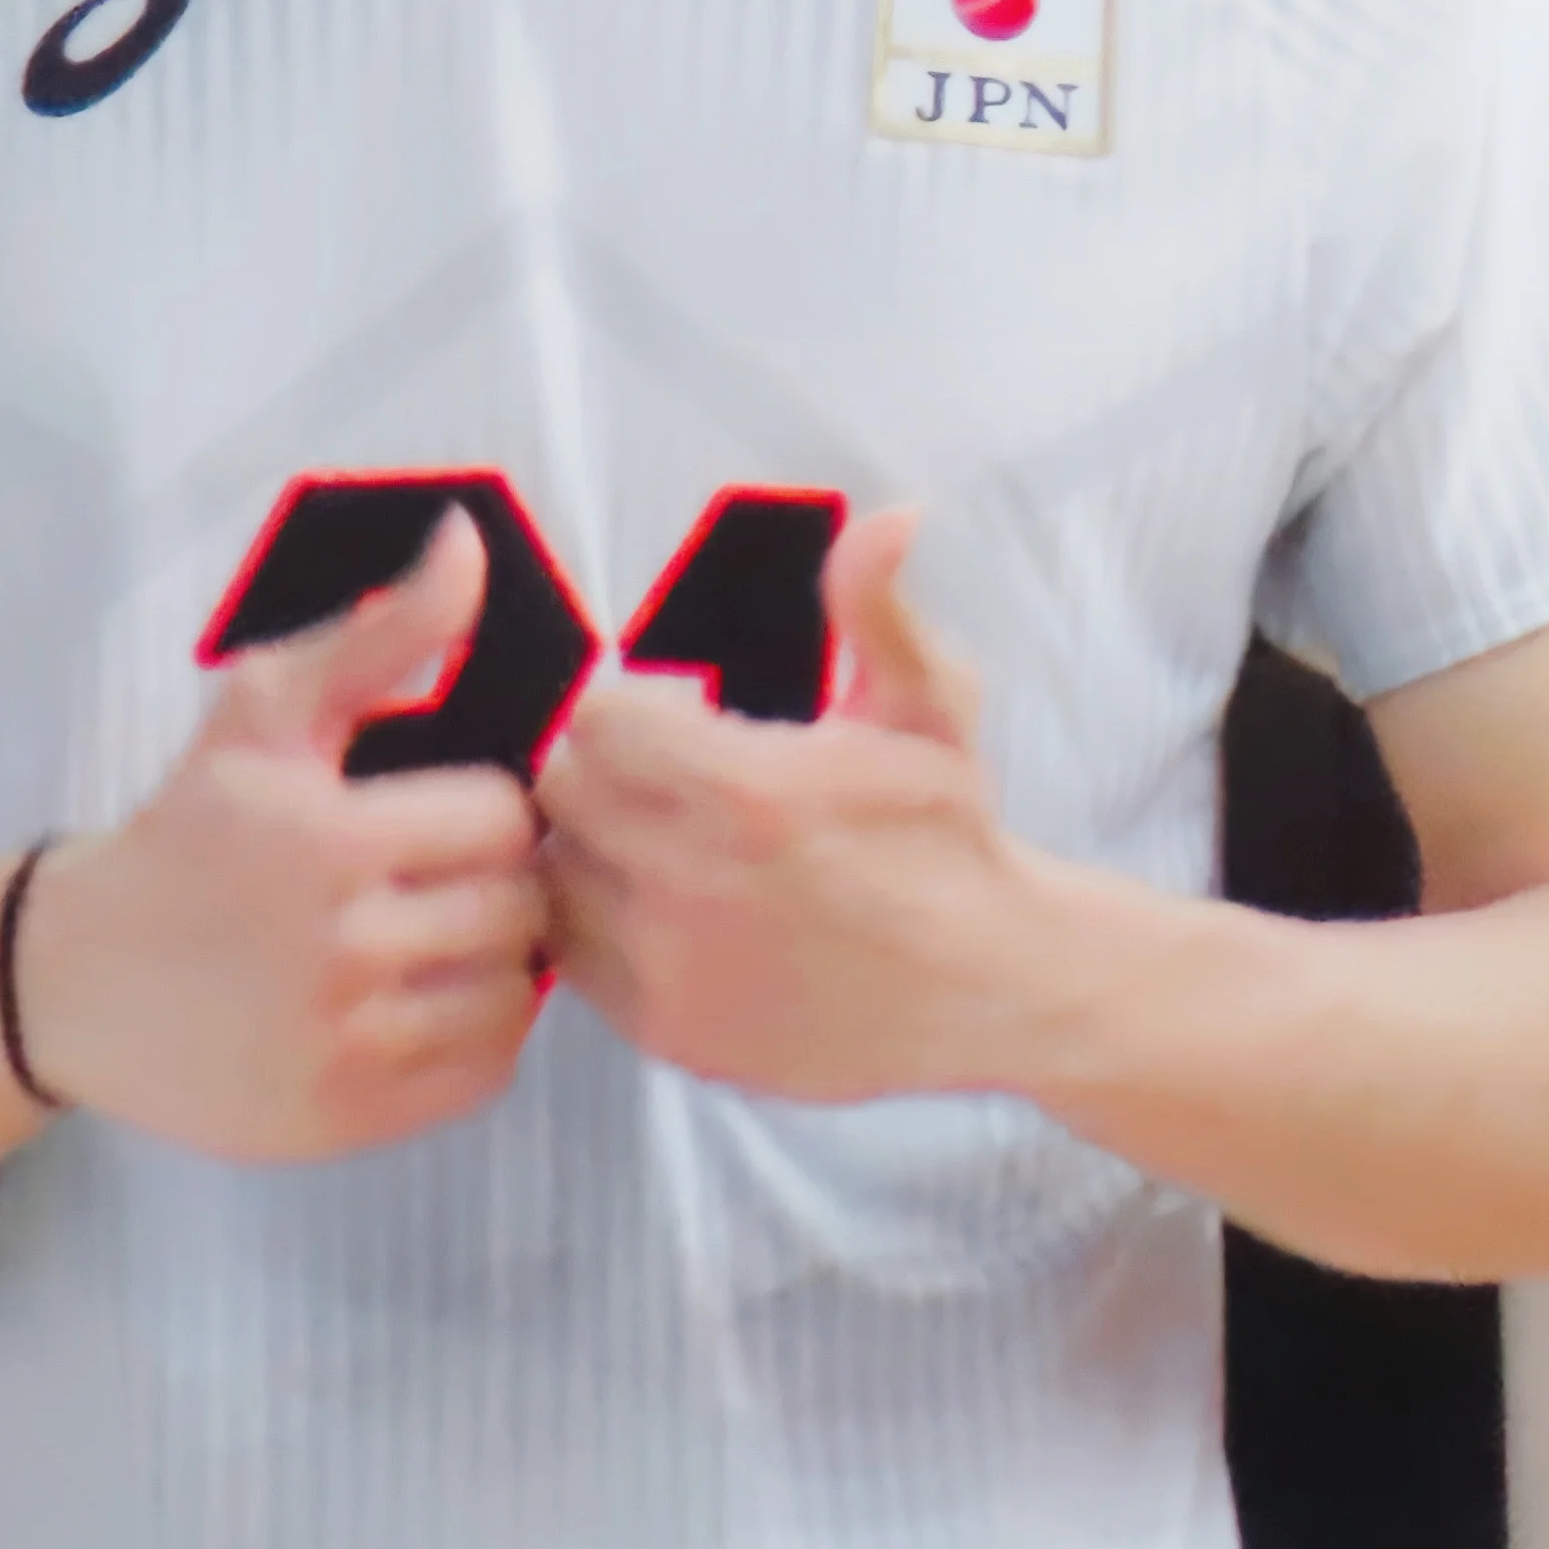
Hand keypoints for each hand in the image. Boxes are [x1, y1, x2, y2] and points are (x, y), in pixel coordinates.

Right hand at [16, 508, 548, 1161]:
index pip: (503, 817)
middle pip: (517, 909)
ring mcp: (341, 1047)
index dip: (495, 804)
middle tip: (462, 873)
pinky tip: (430, 995)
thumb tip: (467, 544)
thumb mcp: (265, 710)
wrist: (74, 976)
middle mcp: (339, 951)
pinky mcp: (340, 1120)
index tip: (458, 807)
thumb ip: (381, 631)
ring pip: (509, 996)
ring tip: (451, 932)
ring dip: (499, 960)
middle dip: (504, 881)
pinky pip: (481, 1074)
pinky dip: (478, 1033)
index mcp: (327, 838)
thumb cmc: (186, 828)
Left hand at [537, 508, 1021, 1103]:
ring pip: (558, 873)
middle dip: (604, 766)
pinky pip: (576, 955)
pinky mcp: (666, 1032)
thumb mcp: (931, 707)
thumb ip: (881, 611)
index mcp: (750, 792)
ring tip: (661, 839)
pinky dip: (602, 922)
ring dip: (594, 843)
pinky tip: (666, 905)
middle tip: (664, 773)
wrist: (990, 989)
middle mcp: (692, 885)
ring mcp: (671, 969)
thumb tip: (892, 516)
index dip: (634, 704)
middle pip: (563, 790)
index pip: (598, 718)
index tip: (684, 714)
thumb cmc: (951, 837)